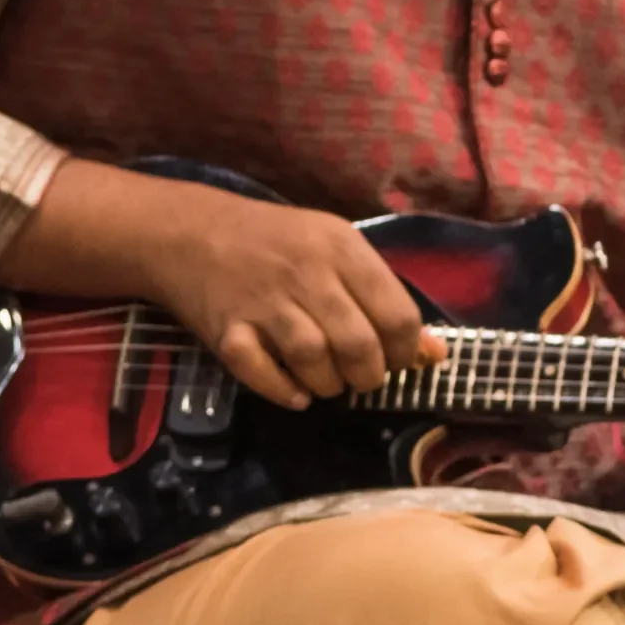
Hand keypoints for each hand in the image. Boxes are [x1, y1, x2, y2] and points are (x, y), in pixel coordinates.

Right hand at [0, 161, 447, 411]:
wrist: (190, 232)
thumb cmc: (275, 242)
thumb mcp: (335, 252)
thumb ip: (382, 298)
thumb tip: (434, 354)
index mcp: (342, 247)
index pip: (396, 314)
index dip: (404, 351)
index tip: (394, 360)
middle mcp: (306, 272)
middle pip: (359, 346)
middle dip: (368, 377)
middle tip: (360, 377)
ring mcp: (264, 302)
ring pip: (315, 362)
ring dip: (330, 386)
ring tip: (328, 382)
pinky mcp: (227, 330)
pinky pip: (262, 374)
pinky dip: (285, 392)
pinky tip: (295, 392)